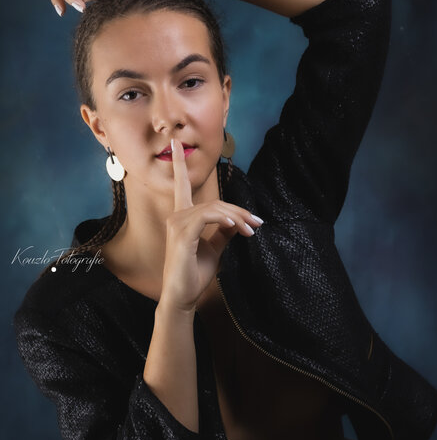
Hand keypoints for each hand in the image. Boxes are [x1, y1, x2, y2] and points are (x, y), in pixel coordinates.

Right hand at [160, 139, 263, 312]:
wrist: (183, 297)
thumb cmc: (194, 275)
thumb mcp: (214, 249)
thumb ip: (223, 232)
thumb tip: (237, 222)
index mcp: (182, 217)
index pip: (181, 185)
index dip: (179, 163)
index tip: (175, 143)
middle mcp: (176, 216)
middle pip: (214, 201)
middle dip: (239, 211)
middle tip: (258, 223)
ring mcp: (177, 224)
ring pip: (215, 208)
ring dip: (238, 218)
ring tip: (252, 230)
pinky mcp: (182, 233)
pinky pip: (208, 217)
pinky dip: (225, 220)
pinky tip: (237, 228)